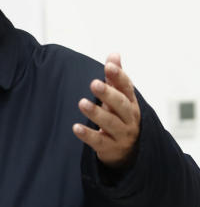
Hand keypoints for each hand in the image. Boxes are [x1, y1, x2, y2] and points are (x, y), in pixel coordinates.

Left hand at [72, 53, 141, 168]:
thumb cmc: (121, 117)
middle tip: (94, 83)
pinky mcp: (110, 148)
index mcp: (131, 103)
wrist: (129, 151)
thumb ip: (115, 78)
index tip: (109, 65)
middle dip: (108, 94)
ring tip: (82, 103)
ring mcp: (121, 134)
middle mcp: (129, 118)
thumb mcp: (121, 98)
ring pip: (110, 123)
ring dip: (96, 113)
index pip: (127, 88)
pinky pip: (99, 141)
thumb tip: (114, 54)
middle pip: (120, 105)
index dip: (119, 76)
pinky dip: (88, 134)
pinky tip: (76, 127)